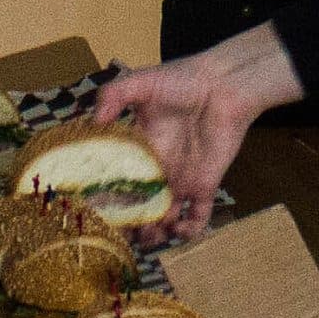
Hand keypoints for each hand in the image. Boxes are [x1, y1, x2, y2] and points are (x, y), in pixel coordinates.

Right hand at [89, 24, 302, 237]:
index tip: (94, 215)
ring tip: (149, 237)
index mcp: (137, 150)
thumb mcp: (142, 82)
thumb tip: (93, 120)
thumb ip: (114, 95)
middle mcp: (156, 170)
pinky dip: (190, 231)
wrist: (225, 85)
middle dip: (129, 226)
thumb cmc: (183, 80)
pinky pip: (197, 217)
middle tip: (122, 236)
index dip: (106, 201)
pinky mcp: (204, 185)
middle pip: (137, 208)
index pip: (116, 183)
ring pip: (163, 219)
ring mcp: (180, 180)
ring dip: (155, 235)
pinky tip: (179, 230)